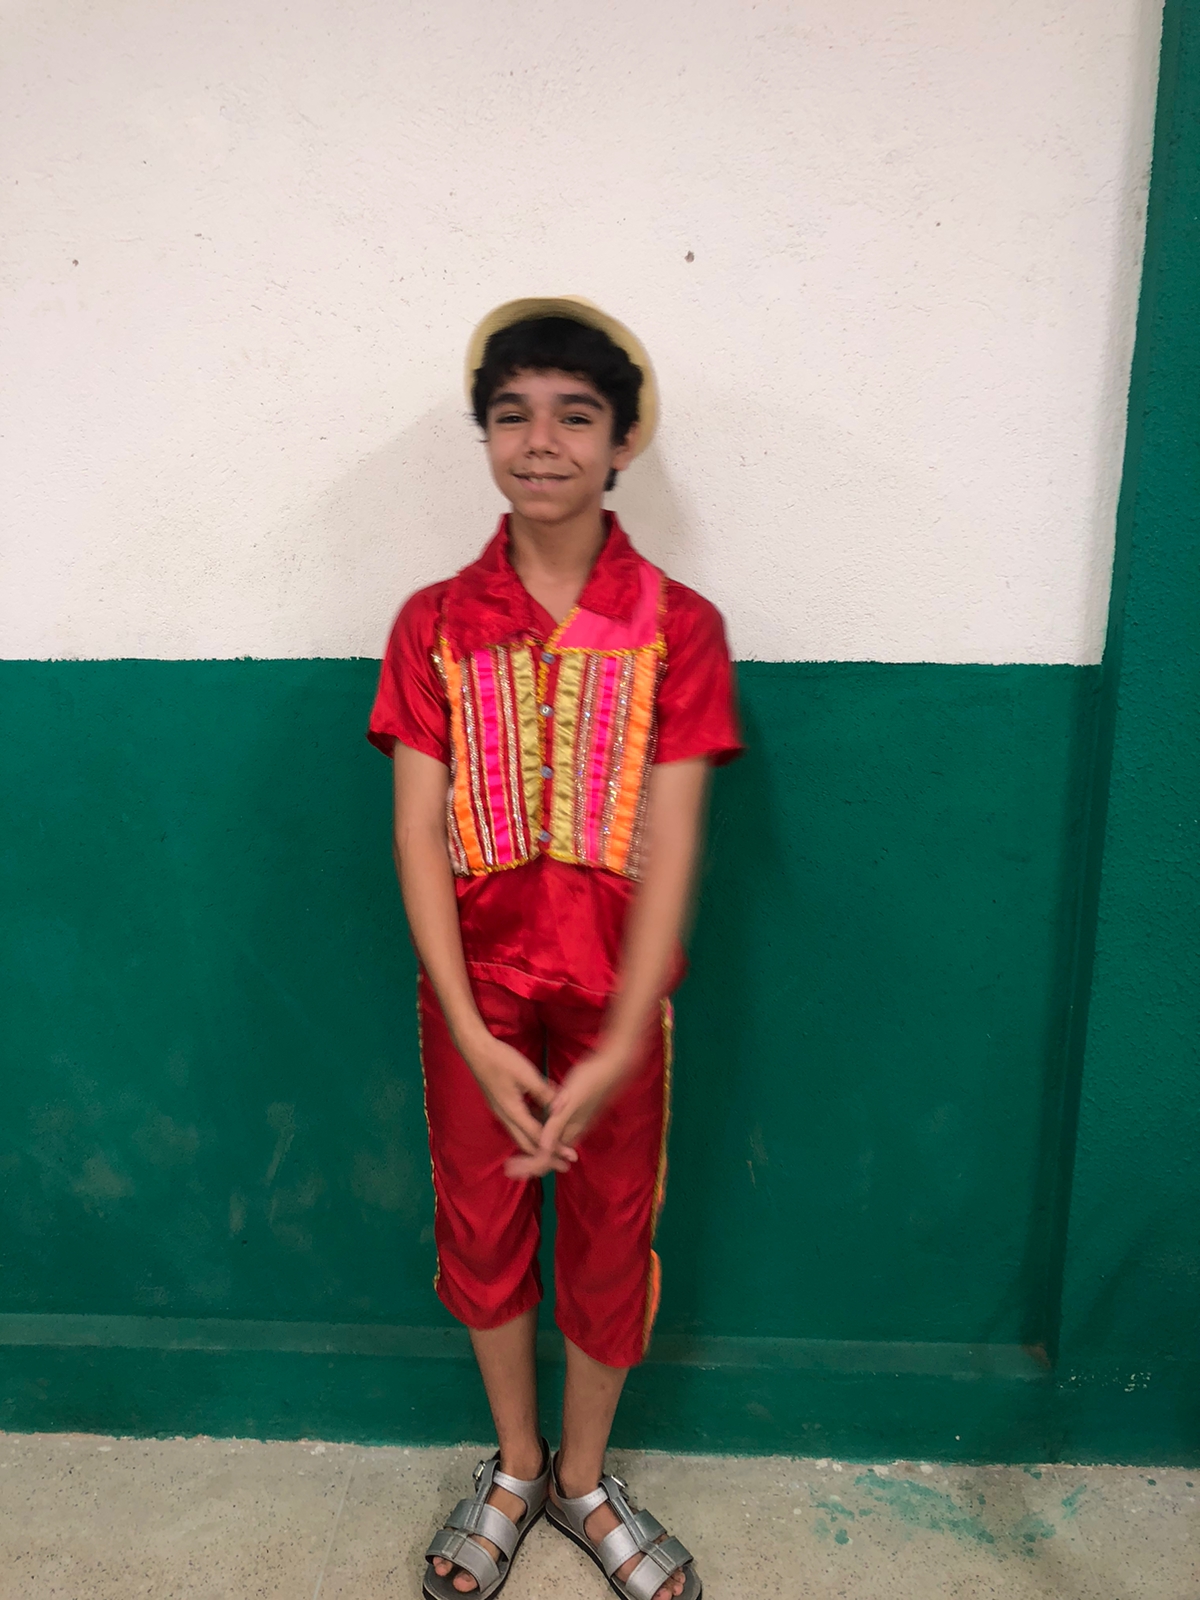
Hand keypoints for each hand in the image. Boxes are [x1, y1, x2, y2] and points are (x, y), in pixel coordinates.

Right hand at [461, 1032, 577, 1171]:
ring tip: (557, 1145)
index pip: (538, 1137)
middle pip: (527, 1144)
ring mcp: (501, 1111)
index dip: (556, 1148)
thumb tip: (562, 1107)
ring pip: (521, 1134)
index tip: (570, 1157)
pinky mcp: (501, 1105)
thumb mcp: (527, 1075)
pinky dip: (532, 1126)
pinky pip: (518, 1122)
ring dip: (538, 1142)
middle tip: (565, 1162)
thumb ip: (545, 1093)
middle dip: (546, 1155)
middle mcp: (505, 1117)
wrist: (476, 1050)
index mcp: (513, 1112)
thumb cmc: (501, 1060)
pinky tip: (545, 1120)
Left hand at [504, 1047, 632, 1178]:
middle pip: (547, 1155)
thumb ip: (557, 1125)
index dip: (528, 1165)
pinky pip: (553, 1129)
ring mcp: (572, 1123)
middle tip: (510, 1168)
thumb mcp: (571, 1101)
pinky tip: (530, 1122)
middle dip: (528, 1163)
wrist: (613, 1067)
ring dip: (533, 1148)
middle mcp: (572, 1132)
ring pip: (549, 1143)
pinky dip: (541, 1131)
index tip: (511, 1169)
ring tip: (516, 1156)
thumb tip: (542, 1149)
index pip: (547, 1158)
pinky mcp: (571, 1113)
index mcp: (570, 1132)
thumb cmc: (592, 1081)